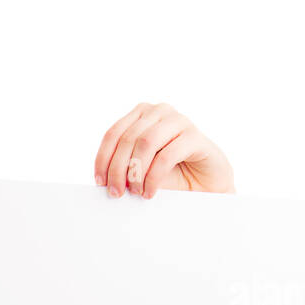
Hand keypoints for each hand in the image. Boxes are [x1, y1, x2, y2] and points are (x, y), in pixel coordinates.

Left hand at [94, 102, 234, 198]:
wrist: (204, 183)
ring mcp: (178, 120)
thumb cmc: (170, 175)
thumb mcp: (140, 169)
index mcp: (141, 115)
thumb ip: (122, 167)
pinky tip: (149, 192)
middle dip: (117, 169)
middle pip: (127, 139)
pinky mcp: (194, 136)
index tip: (100, 183)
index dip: (103, 159)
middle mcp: (159, 112)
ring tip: (136, 192)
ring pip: (145, 143)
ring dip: (136, 172)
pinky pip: (166, 156)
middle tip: (116, 193)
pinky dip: (153, 177)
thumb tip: (101, 179)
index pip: (113, 134)